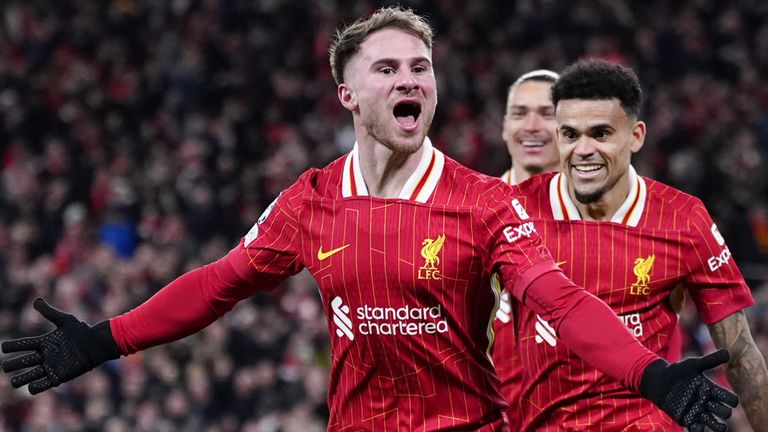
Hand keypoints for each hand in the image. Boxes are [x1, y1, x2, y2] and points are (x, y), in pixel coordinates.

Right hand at [1, 298, 119, 393]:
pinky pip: (42, 385)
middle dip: (11, 364)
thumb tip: (35, 301)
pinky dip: (35, 387)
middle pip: (21, 361)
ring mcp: (51, 367)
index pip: (22, 344)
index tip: (4, 347)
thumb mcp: (66, 320)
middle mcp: (44, 355)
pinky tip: (31, 387)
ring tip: (14, 382)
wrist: (97, 345)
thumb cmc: (83, 331)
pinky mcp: (58, 376)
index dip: (11, 346)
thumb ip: (50, 312)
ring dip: (19, 380)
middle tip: (6, 365)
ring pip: (28, 375)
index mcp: (44, 342)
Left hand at [640, 349, 738, 431]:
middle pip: (725, 413)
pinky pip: (697, 429)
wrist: (658, 380)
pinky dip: (699, 429)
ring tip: (714, 422)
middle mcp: (707, 403)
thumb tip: (728, 352)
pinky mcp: (687, 419)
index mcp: (712, 390)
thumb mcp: (692, 365)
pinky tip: (695, 424)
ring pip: (716, 425)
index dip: (732, 400)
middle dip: (723, 411)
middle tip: (712, 405)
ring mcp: (698, 412)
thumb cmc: (676, 371)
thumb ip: (710, 360)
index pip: (730, 399)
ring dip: (717, 426)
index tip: (728, 398)